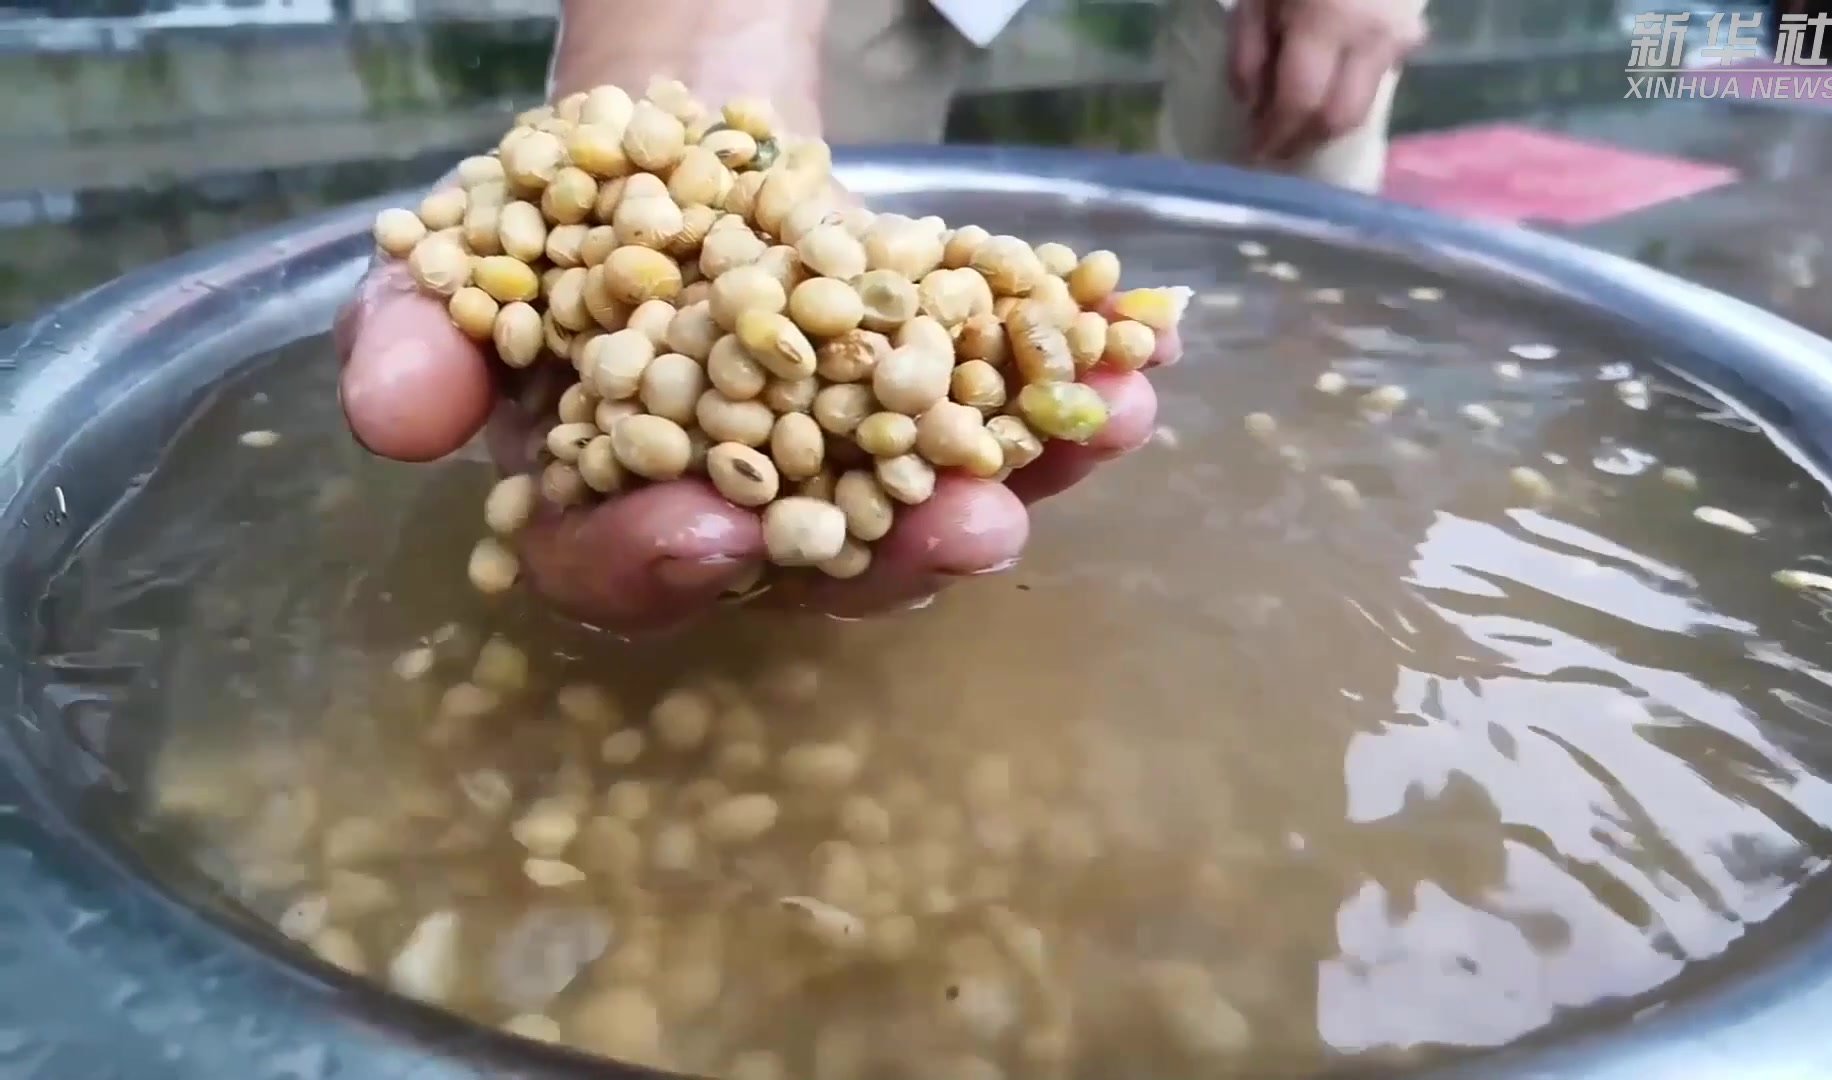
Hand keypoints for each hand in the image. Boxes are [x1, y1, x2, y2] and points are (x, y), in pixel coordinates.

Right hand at [336, 233, 1182, 633]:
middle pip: (817, 571)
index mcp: (612, 512)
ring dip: (1022, 479)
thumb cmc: (562, 221)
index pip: (627, 568)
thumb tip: (397, 423)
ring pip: (931, 509)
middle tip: (970, 527)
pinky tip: (1148, 366)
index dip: (666, 564)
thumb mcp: (465, 257)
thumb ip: (419, 340)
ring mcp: (852, 475)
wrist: (679, 144)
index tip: (719, 532)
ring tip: (1103, 431)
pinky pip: (1002, 422)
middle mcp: (744, 521)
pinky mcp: (932, 415)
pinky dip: (1071, 395)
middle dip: (896, 554)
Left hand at [1229, 0, 1426, 164]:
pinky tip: (1327, 83)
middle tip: (1272, 146)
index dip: (1274, 135)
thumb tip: (1254, 105)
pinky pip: (1380, 75)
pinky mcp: (1412, 29)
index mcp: (1327, 23)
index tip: (1252, 153)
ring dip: (1326, 123)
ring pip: (1365, 104)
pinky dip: (1350, 90)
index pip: (1299, 103)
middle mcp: (1371, 38)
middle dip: (1302, 140)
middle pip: (1339, 118)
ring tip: (1295, 122)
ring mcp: (1399, 34)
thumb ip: (1249, 49)